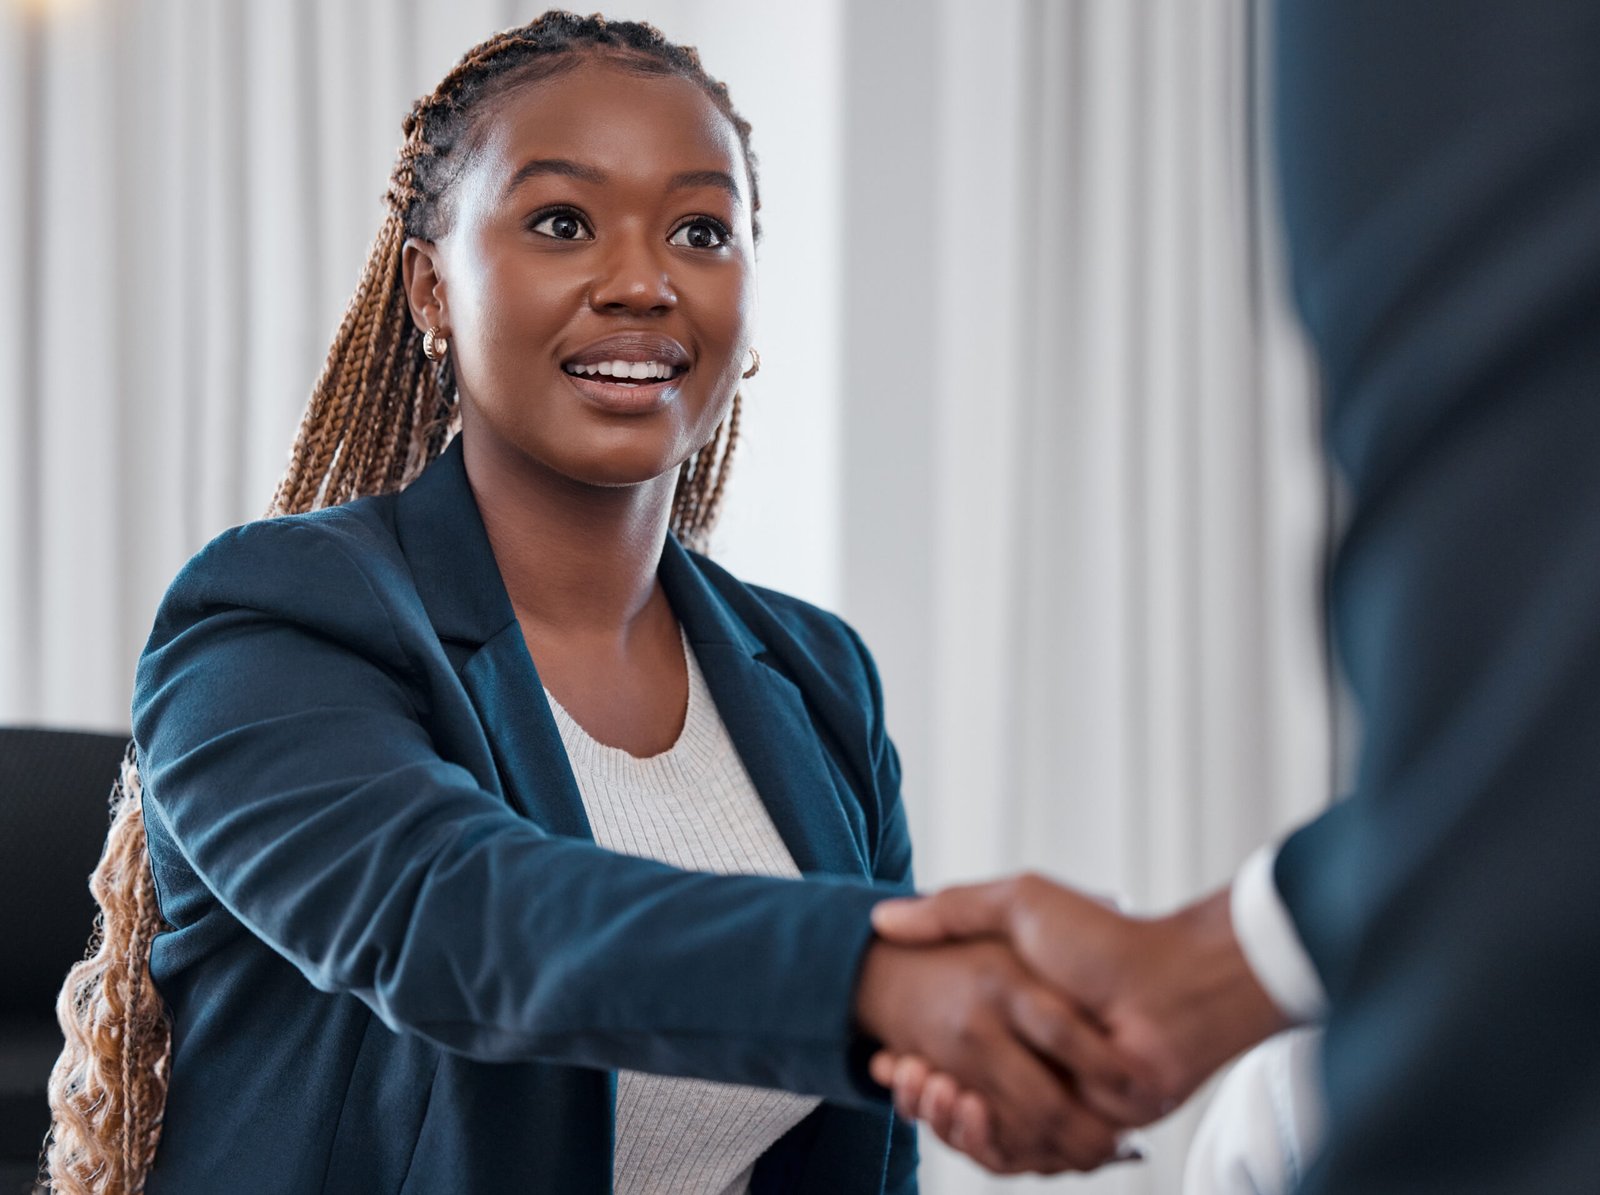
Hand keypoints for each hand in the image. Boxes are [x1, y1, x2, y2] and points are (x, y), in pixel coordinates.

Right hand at [869, 876, 1290, 1161]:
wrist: (1169, 985)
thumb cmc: (1101, 939)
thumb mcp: (1019, 905)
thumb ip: (954, 910)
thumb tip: (883, 919)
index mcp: (1014, 1021)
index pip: (945, 1058)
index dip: (909, 1064)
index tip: (885, 1055)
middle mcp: (1031, 1065)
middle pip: (953, 1100)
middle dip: (918, 1091)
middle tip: (898, 1072)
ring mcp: (1052, 1099)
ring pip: (976, 1132)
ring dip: (942, 1115)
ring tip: (924, 1085)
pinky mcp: (1072, 1130)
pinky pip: (1014, 1156)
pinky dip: (980, 1140)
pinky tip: (957, 1105)